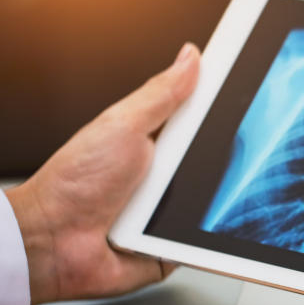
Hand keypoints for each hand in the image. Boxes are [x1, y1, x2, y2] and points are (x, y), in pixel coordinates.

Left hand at [5, 43, 199, 304]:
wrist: (53, 244)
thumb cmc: (73, 184)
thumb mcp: (122, 125)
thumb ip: (161, 94)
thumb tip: (190, 58)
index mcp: (156, 142)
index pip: (202, 121)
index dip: (225, 110)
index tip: (248, 97)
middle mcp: (167, 176)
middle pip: (218, 162)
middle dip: (222, 162)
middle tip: (195, 161)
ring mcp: (172, 212)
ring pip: (215, 204)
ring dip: (209, 206)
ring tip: (174, 203)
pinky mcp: (176, 246)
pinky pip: (206, 243)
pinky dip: (204, 241)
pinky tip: (192, 235)